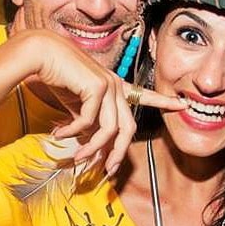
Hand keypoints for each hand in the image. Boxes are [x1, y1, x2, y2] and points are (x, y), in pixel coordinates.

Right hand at [18, 30, 186, 174]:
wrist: (42, 54)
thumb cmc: (57, 76)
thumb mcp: (77, 103)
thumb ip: (89, 120)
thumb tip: (92, 142)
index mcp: (115, 86)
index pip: (143, 95)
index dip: (162, 101)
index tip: (182, 104)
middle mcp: (116, 85)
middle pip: (127, 128)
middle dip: (118, 154)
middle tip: (108, 171)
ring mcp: (109, 85)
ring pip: (109, 130)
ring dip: (92, 148)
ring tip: (77, 158)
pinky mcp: (97, 87)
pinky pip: (89, 121)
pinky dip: (73, 131)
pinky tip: (59, 132)